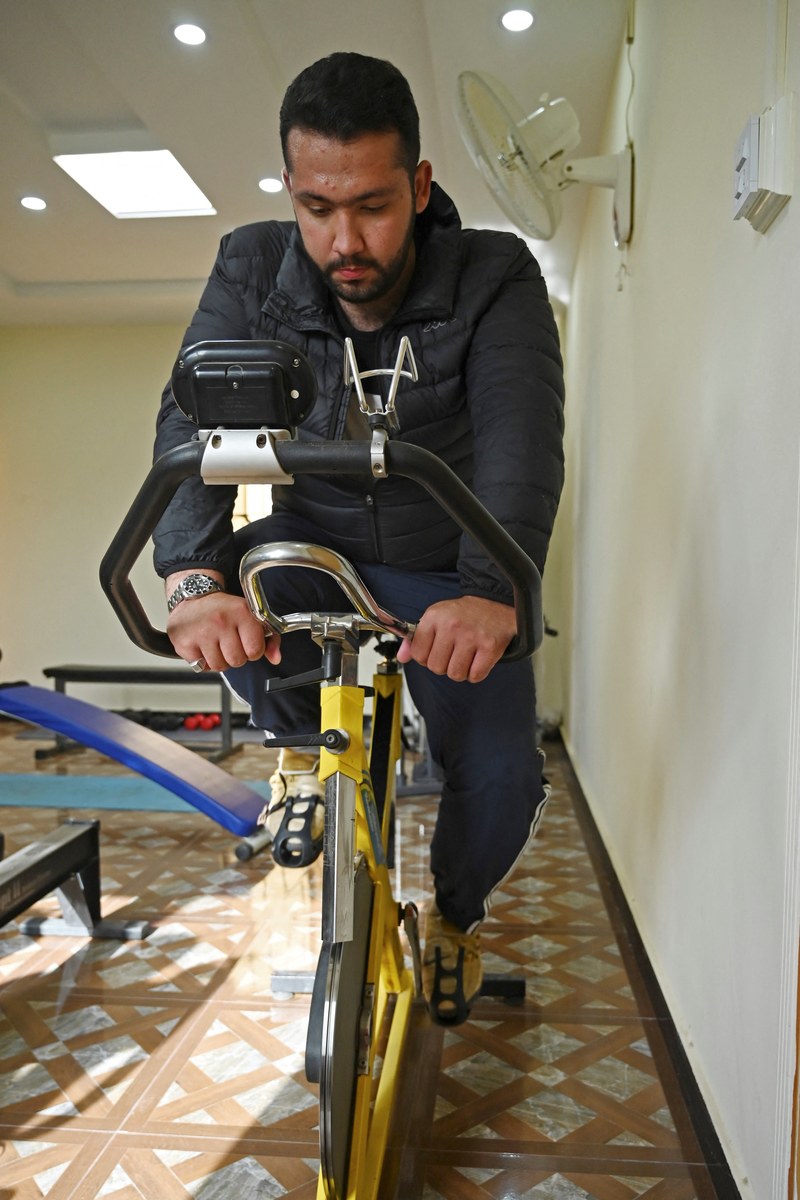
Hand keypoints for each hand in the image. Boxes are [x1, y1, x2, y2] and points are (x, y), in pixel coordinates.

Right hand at [166, 591, 280, 671]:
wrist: (194, 596)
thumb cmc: (224, 609)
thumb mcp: (251, 616)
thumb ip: (269, 638)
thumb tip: (276, 658)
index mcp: (241, 612)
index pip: (255, 650)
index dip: (253, 650)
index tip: (247, 643)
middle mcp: (221, 621)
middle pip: (237, 661)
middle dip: (235, 656)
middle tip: (229, 642)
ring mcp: (201, 632)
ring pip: (219, 667)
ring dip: (219, 660)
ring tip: (216, 644)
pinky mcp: (185, 643)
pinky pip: (202, 667)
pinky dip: (203, 661)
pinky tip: (204, 646)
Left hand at [396, 595, 515, 682]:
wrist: (495, 604)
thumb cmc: (464, 614)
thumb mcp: (435, 618)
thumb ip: (416, 639)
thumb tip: (402, 657)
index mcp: (434, 617)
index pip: (418, 653)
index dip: (426, 657)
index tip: (435, 651)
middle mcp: (451, 626)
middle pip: (436, 667)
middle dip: (444, 665)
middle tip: (453, 653)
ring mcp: (471, 637)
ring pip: (455, 674)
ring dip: (460, 671)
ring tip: (466, 656)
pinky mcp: (490, 647)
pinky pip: (475, 676)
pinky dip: (476, 673)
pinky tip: (477, 660)